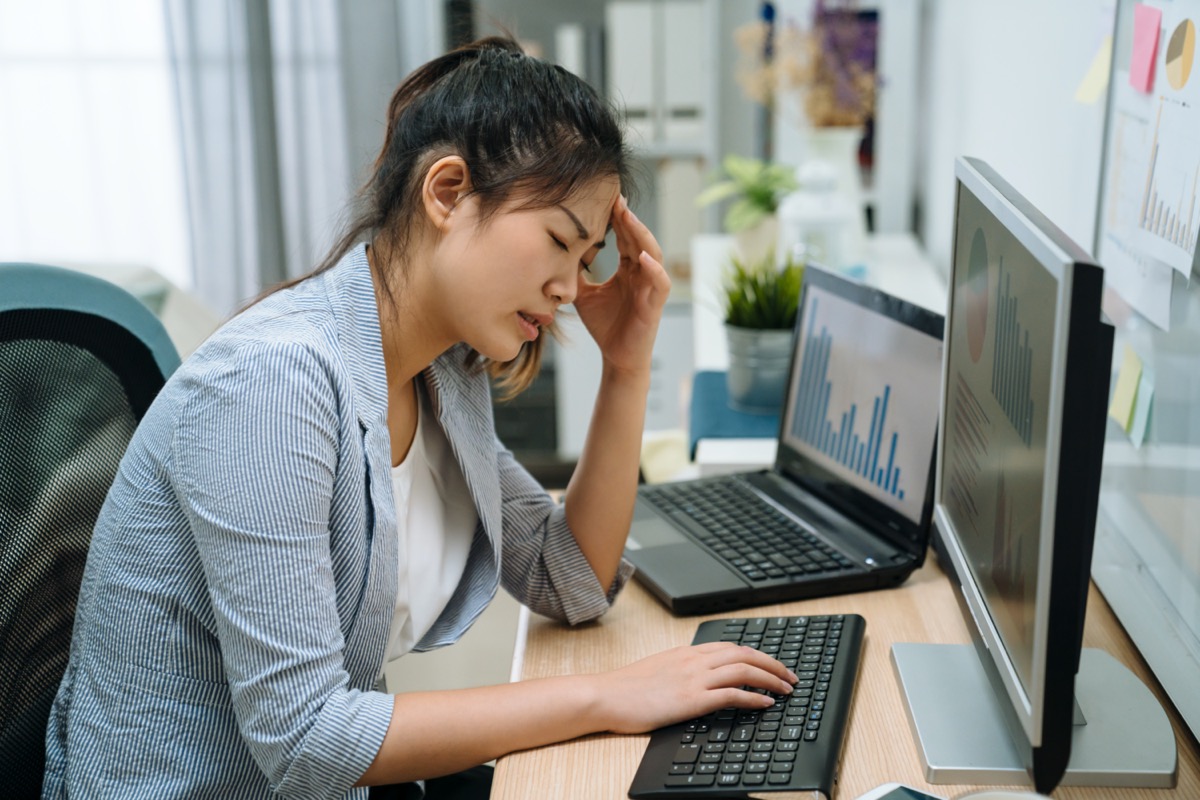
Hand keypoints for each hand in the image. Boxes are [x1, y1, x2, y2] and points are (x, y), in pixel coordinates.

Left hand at [573, 196, 670, 375]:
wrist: (616, 357)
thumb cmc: (604, 326)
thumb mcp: (583, 294)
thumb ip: (576, 274)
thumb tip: (556, 253)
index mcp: (628, 269)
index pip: (625, 237)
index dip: (617, 219)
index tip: (605, 199)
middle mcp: (642, 274)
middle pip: (638, 239)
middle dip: (628, 218)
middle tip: (615, 199)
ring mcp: (651, 288)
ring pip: (653, 254)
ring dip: (641, 235)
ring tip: (628, 218)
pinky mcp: (655, 304)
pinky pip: (659, 282)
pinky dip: (654, 268)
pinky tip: (642, 256)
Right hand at [592, 642, 797, 734]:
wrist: (605, 696)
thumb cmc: (626, 688)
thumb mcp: (658, 670)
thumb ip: (680, 669)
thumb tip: (698, 678)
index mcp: (686, 652)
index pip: (731, 646)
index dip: (757, 654)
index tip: (772, 664)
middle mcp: (694, 660)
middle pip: (744, 653)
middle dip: (773, 664)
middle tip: (790, 677)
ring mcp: (693, 678)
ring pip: (743, 669)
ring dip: (771, 678)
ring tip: (786, 690)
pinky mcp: (691, 699)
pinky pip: (731, 694)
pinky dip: (754, 697)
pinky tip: (766, 703)